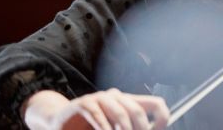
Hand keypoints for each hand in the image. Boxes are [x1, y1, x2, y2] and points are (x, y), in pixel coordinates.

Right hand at [23, 89, 169, 129]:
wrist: (61, 123)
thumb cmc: (89, 129)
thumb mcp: (114, 129)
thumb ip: (128, 129)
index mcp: (128, 102)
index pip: (156, 104)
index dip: (161, 120)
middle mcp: (117, 96)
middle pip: (137, 110)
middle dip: (139, 129)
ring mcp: (100, 98)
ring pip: (120, 113)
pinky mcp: (84, 103)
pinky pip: (99, 116)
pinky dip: (104, 128)